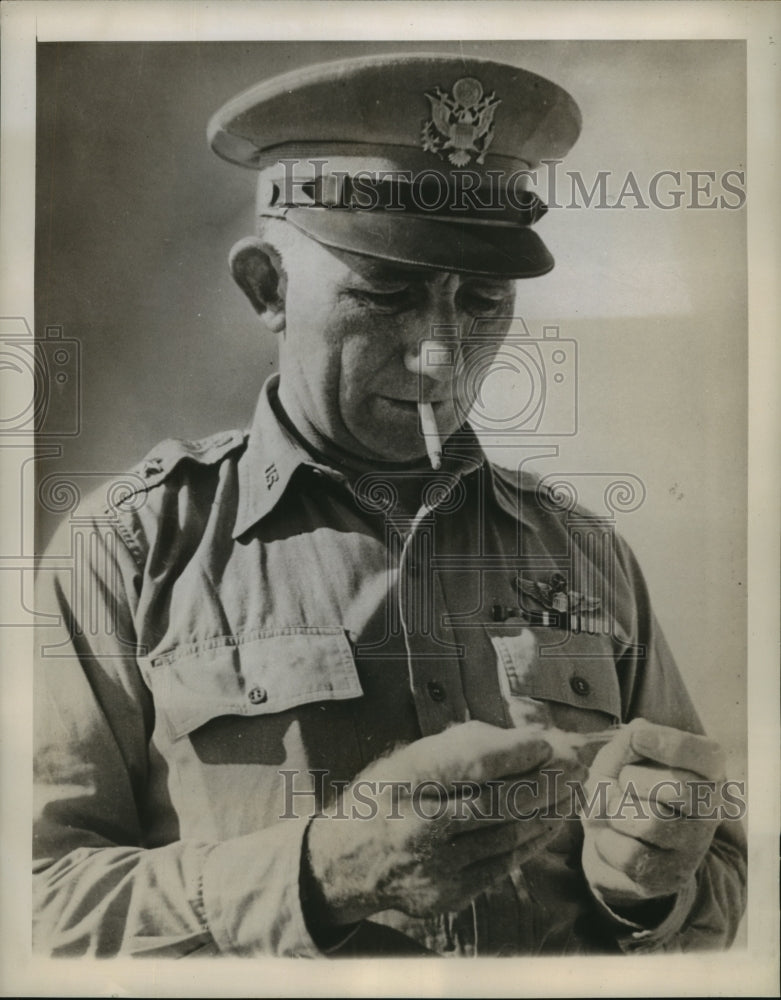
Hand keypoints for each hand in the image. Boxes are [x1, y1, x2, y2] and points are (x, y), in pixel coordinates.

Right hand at [306, 720, 585, 926]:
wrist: (348, 861)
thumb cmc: (388, 795)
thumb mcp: (410, 758)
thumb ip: (463, 746)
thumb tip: (526, 739)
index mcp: (406, 782)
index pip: (473, 765)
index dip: (517, 753)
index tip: (546, 742)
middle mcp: (418, 826)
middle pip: (498, 803)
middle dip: (544, 782)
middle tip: (572, 766)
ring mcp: (434, 867)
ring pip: (507, 836)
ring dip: (547, 812)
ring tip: (570, 792)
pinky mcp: (447, 895)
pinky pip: (503, 866)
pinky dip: (533, 843)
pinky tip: (550, 823)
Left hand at [581, 718, 725, 915]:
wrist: (613, 836)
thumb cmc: (623, 785)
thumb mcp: (622, 756)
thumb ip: (627, 742)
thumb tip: (635, 737)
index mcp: (708, 772)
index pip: (705, 756)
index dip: (668, 743)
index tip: (637, 738)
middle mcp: (712, 810)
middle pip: (677, 789)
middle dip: (633, 779)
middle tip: (622, 780)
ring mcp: (694, 847)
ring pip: (652, 823)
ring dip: (617, 811)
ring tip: (614, 809)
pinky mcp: (669, 877)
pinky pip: (630, 855)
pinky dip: (606, 840)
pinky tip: (611, 835)